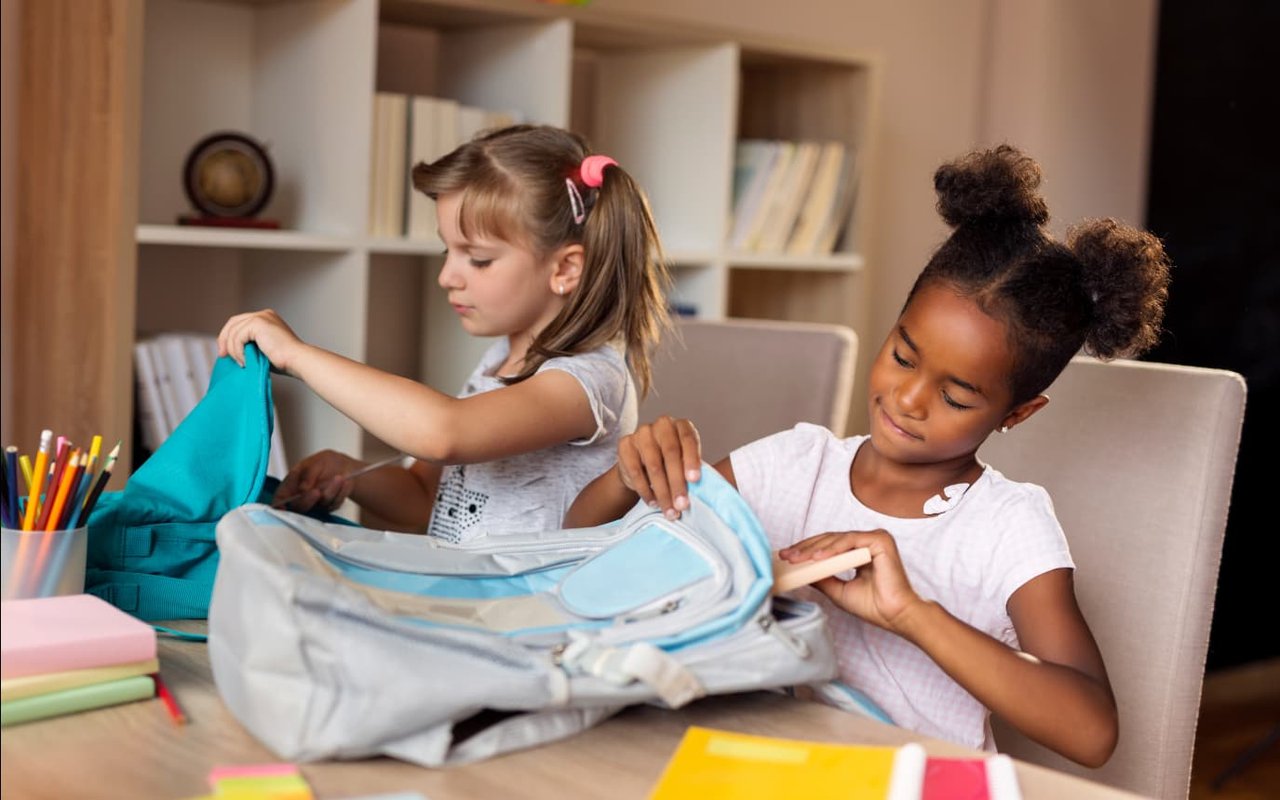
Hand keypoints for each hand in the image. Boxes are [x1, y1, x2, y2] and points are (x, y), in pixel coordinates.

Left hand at [217, 309, 306, 375]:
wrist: (296, 360)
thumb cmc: (285, 360)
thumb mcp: (263, 349)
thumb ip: (249, 345)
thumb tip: (229, 350)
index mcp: (266, 318)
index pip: (239, 322)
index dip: (228, 337)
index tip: (225, 353)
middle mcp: (263, 314)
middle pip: (233, 323)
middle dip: (224, 340)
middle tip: (223, 356)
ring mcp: (261, 316)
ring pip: (233, 332)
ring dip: (233, 350)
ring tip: (242, 363)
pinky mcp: (258, 323)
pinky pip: (237, 337)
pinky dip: (237, 351)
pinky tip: (246, 361)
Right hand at [274, 449, 362, 512]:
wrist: (344, 467)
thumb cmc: (324, 463)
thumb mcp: (315, 462)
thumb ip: (308, 475)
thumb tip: (302, 489)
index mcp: (291, 485)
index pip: (279, 499)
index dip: (278, 506)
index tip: (283, 508)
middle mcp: (301, 497)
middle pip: (298, 507)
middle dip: (307, 500)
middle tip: (317, 491)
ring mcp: (316, 504)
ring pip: (320, 504)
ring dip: (331, 490)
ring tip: (339, 477)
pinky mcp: (329, 507)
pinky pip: (334, 504)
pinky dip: (340, 492)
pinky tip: (344, 482)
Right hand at [616, 416, 701, 519]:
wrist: (641, 463)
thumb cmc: (670, 463)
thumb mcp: (685, 462)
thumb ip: (691, 470)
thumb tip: (701, 492)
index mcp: (681, 426)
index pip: (688, 439)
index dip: (692, 460)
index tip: (695, 480)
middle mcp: (662, 425)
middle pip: (671, 453)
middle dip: (677, 482)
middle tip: (682, 504)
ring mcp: (642, 433)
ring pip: (654, 465)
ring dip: (662, 492)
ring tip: (669, 510)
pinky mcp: (625, 444)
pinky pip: (635, 471)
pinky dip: (645, 490)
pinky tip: (653, 502)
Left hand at [779, 530, 924, 632]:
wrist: (895, 616)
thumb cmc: (873, 606)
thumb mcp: (837, 590)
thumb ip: (822, 577)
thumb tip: (800, 570)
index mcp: (858, 552)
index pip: (827, 546)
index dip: (805, 550)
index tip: (786, 557)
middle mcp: (866, 543)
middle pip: (829, 540)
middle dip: (805, 548)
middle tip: (787, 556)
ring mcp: (874, 539)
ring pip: (837, 539)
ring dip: (815, 548)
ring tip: (798, 558)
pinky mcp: (880, 540)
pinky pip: (851, 541)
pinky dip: (833, 548)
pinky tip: (818, 558)